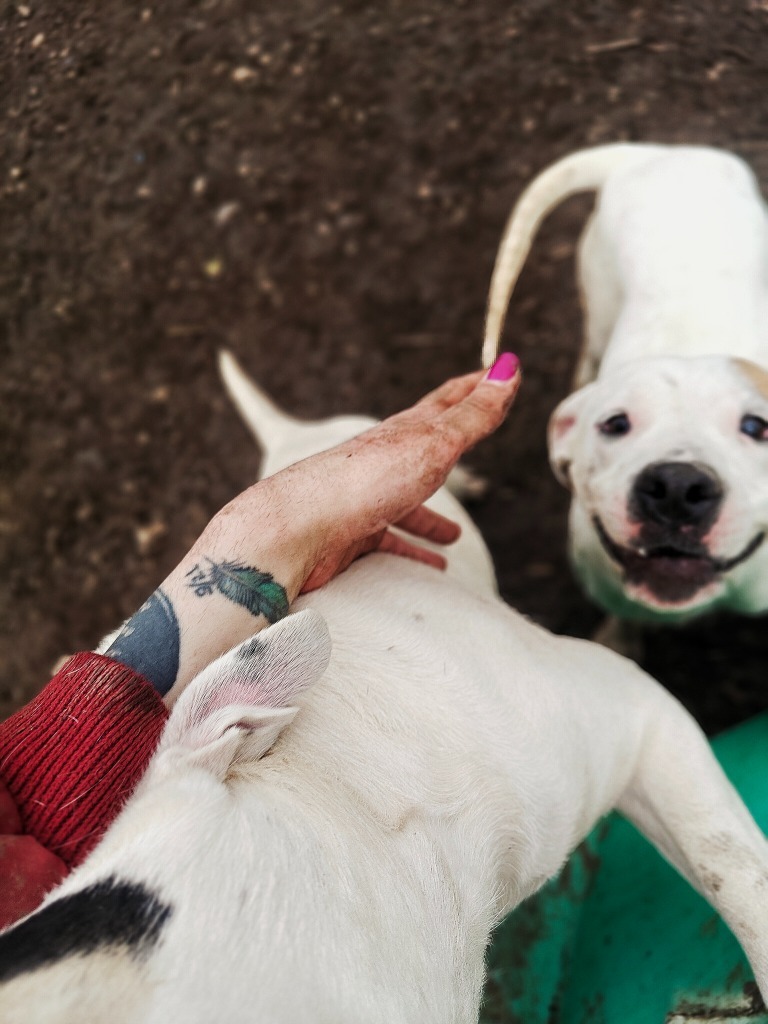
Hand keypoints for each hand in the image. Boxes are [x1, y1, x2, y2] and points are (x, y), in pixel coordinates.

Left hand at [105, 354, 520, 698]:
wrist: (294, 529)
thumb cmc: (362, 482)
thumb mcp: (431, 445)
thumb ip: (472, 416)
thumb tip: (509, 366)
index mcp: (403, 434)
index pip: (445, 403)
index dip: (474, 387)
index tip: (495, 372)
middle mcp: (381, 463)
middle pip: (422, 453)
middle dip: (449, 452)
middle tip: (469, 448)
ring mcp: (363, 500)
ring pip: (404, 507)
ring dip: (428, 519)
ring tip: (452, 538)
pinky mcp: (348, 537)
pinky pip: (387, 546)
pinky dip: (409, 555)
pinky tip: (424, 571)